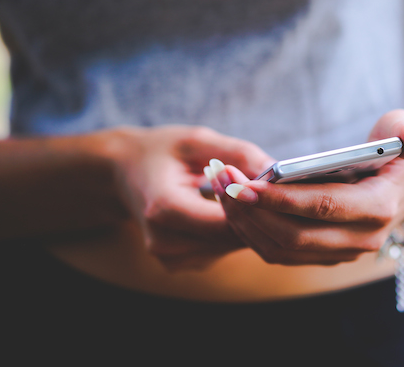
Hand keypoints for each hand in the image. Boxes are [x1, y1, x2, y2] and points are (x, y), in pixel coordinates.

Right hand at [108, 125, 274, 270]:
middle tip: (281, 192)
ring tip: (255, 195)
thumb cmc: (161, 151)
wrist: (122, 173)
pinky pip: (222, 249)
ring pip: (231, 246)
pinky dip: (234, 230)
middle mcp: (164, 241)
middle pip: (232, 237)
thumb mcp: (197, 140)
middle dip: (260, 215)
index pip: (227, 221)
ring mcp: (170, 258)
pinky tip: (234, 209)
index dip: (257, 206)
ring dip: (250, 223)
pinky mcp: (178, 264)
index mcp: (164, 209)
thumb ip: (239, 154)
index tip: (280, 188)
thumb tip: (279, 171)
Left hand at [214, 109, 403, 265]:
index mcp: (379, 208)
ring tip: (219, 189)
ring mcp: (343, 253)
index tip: (242, 184)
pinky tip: (233, 205)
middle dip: (252, 211)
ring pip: (282, 250)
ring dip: (245, 223)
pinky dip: (252, 232)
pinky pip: (280, 253)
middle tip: (221, 182)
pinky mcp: (324, 256)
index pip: (323, 208)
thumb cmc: (397, 150)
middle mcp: (362, 240)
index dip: (280, 199)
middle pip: (295, 236)